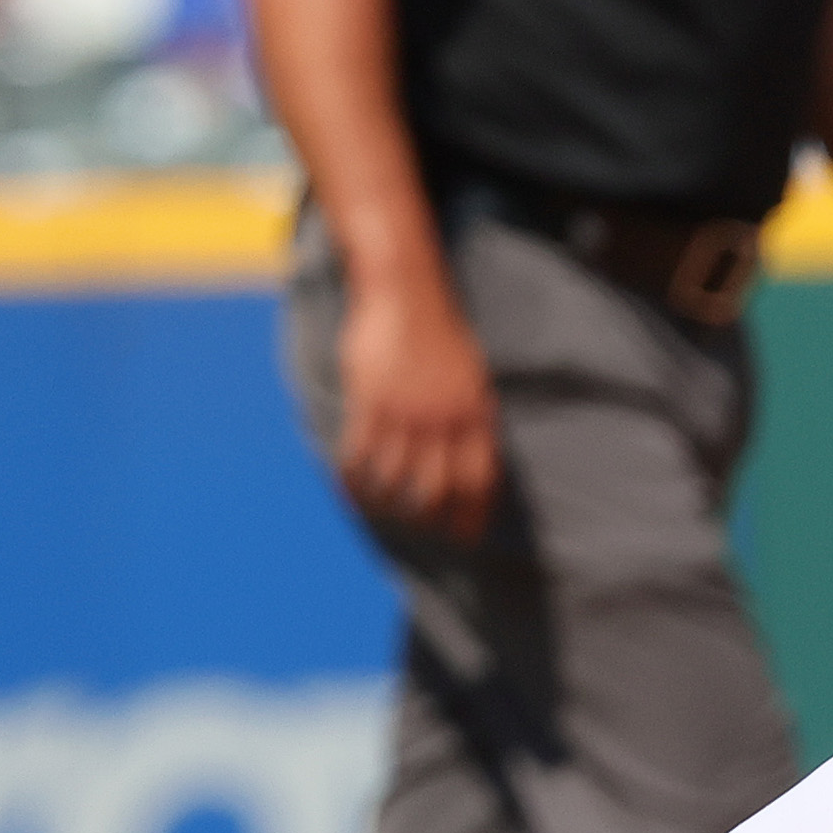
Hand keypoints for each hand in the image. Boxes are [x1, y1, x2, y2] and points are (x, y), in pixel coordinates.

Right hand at [335, 270, 502, 543]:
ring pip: (395, 479)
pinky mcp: (370, 401)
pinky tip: (352, 491)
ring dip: (387, 503)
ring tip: (383, 511)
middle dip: (428, 519)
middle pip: (436, 489)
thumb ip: (472, 418)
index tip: (466, 539)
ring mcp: (405, 411)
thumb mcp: (472, 378)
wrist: (407, 293)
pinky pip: (359, 456)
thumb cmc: (441, 337)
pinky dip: (353, 481)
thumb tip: (472, 461)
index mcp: (477, 412)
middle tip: (419, 530)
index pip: (481, 479)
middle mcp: (444, 417)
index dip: (473, 514)